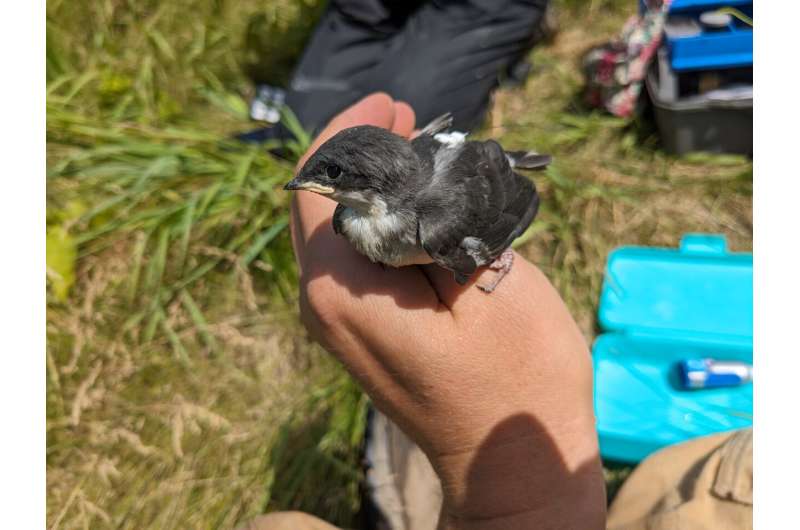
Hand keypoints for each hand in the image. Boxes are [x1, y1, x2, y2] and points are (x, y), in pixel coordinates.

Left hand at [289, 93, 605, 528]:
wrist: (512, 464)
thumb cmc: (516, 378)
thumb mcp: (488, 279)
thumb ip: (439, 215)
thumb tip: (413, 170)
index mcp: (342, 288)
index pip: (322, 185)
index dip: (351, 135)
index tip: (391, 104)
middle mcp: (322, 304)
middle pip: (322, 204)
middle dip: (359, 154)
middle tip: (406, 117)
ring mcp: (337, 323)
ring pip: (337, 230)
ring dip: (372, 185)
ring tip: (415, 149)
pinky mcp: (359, 332)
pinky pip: (354, 258)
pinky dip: (380, 219)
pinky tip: (417, 202)